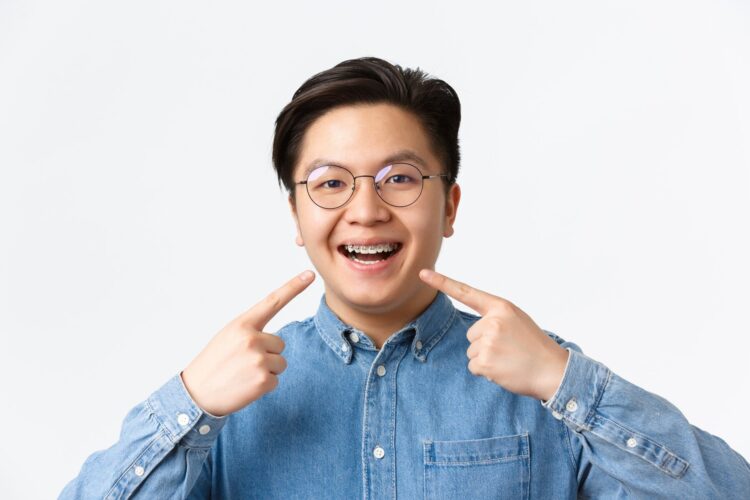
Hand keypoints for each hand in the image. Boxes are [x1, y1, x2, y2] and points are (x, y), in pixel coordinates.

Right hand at [181, 270, 314, 416]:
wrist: (196, 394)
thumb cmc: (214, 363)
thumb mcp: (228, 337)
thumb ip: (251, 331)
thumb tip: (275, 341)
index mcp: (242, 324)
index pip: (272, 302)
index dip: (294, 287)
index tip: (310, 275)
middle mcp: (252, 338)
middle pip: (279, 344)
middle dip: (266, 354)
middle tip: (242, 363)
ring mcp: (258, 359)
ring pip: (280, 362)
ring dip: (266, 370)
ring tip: (243, 374)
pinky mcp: (263, 380)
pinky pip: (276, 380)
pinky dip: (263, 386)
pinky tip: (245, 387)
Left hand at [419, 269, 567, 400]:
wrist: (553, 370)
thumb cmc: (535, 346)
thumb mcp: (517, 321)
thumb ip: (495, 318)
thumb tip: (474, 331)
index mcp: (501, 307)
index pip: (466, 292)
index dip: (442, 283)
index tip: (423, 274)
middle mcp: (492, 321)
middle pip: (471, 334)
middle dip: (485, 344)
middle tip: (510, 349)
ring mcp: (488, 341)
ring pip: (471, 351)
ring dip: (487, 358)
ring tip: (509, 359)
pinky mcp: (485, 361)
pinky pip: (474, 366)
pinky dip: (486, 372)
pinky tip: (504, 370)